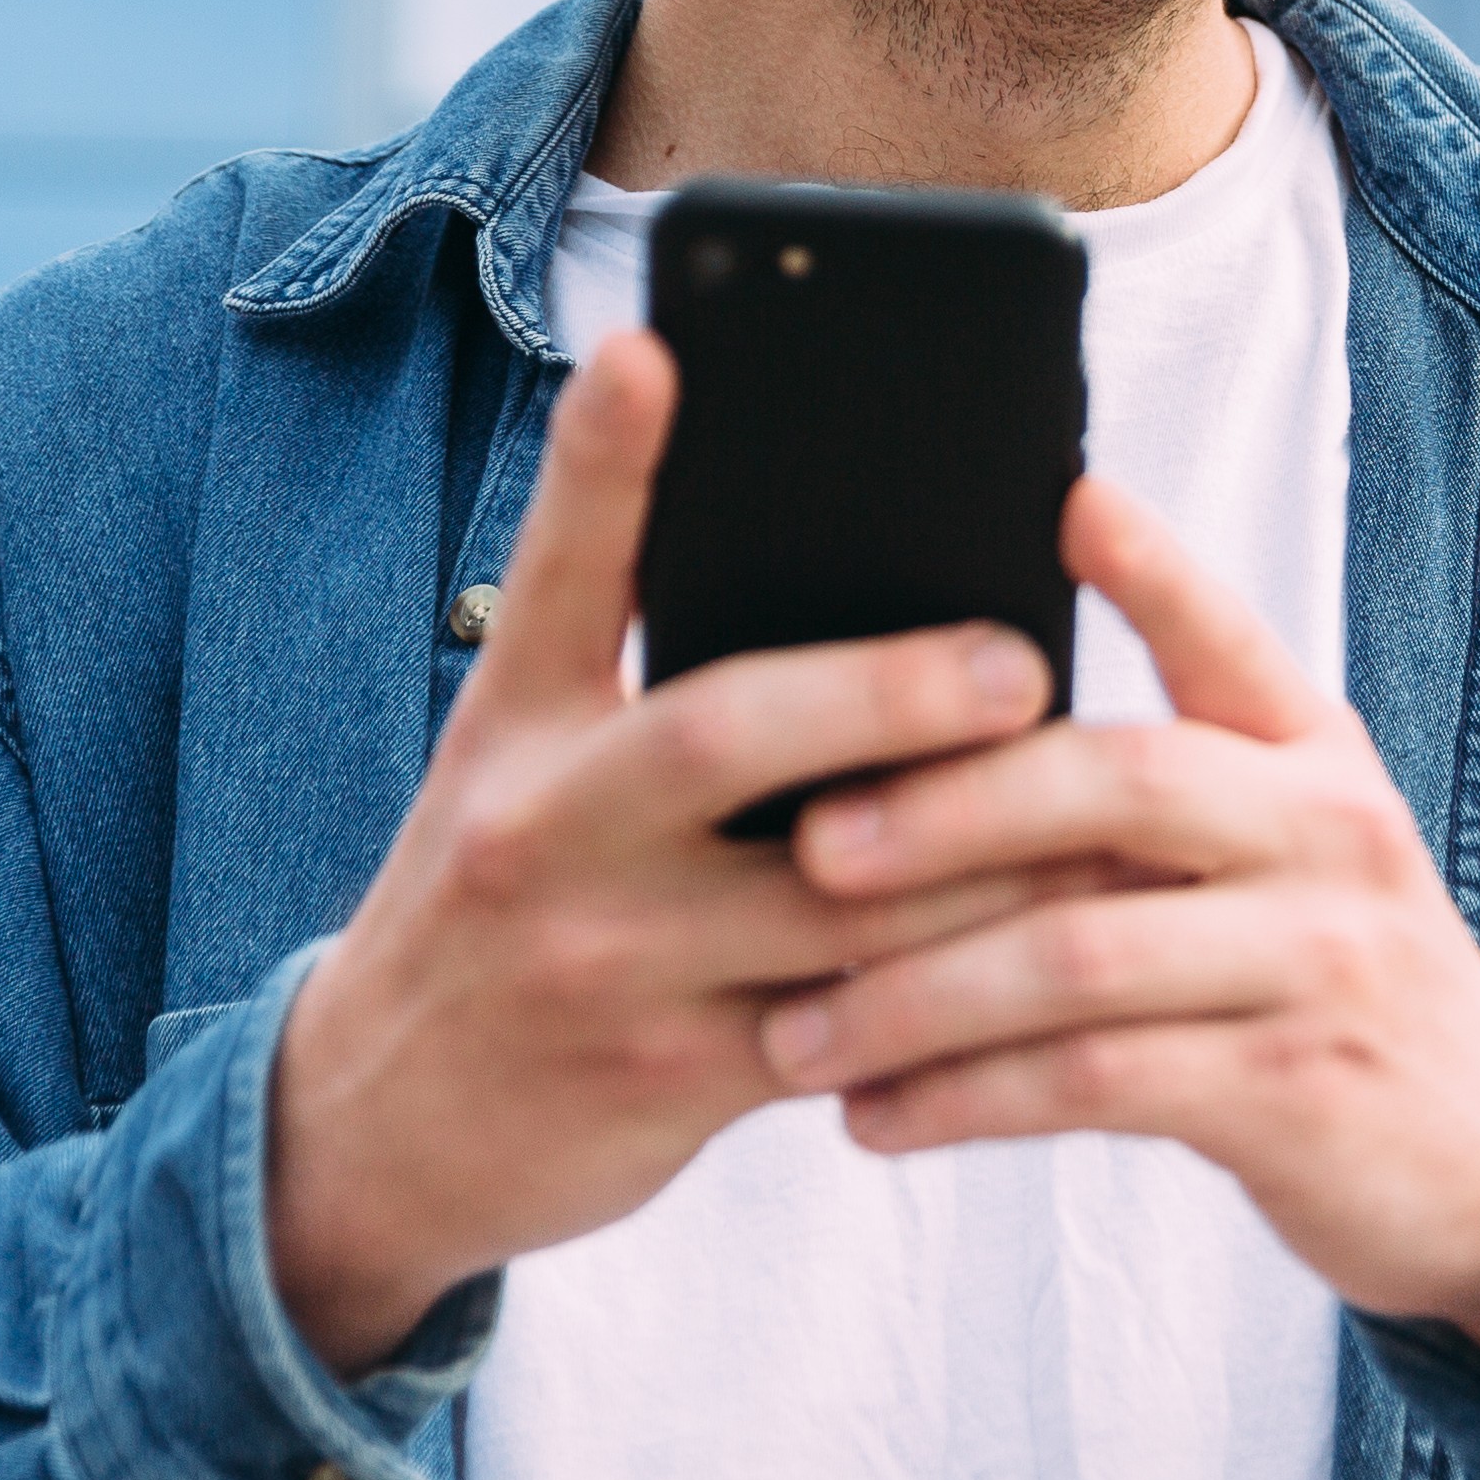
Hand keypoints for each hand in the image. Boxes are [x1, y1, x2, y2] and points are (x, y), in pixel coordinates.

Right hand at [260, 332, 1092, 1372]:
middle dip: (885, 691)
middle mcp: (542, 830)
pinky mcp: (669, 1080)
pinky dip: (955, 986)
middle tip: (1022, 661)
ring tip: (1108, 800)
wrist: (371, 1131)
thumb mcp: (516, 766)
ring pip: (828, 897)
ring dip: (980, 851)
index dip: (599, 460)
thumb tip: (822, 543)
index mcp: (509, 725)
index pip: (555, 571)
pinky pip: (847, 1026)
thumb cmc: (500, 897)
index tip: (648, 348)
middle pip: (720, 732)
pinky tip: (1055, 948)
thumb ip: (629, 666)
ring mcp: (605, 961)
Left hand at [753, 478, 1479, 1370]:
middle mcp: (1329, 833)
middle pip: (1121, 785)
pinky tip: (876, 1116)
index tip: (1062, 495)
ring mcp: (1321, 963)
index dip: (1152, 563)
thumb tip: (954, 709)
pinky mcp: (1294, 1094)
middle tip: (808, 848)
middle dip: (946, 810)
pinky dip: (966, 1100)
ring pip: (1082, 956)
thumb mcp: (1290, 843)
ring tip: (797, 1030)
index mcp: (1314, 751)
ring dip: (916, 996)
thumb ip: (1168, 779)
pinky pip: (1095, 1083)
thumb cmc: (1320, 975)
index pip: (1225, 637)